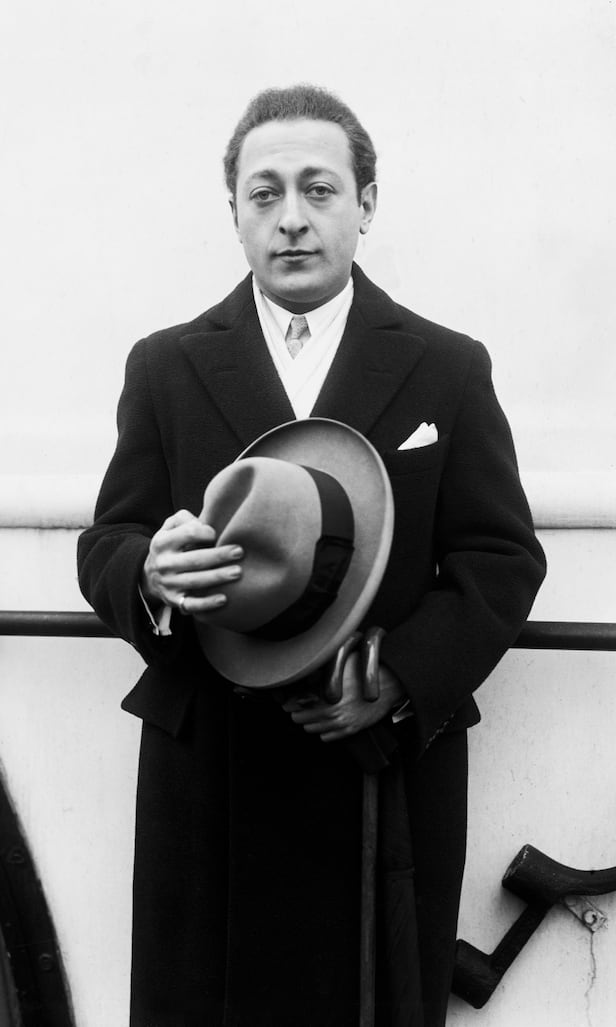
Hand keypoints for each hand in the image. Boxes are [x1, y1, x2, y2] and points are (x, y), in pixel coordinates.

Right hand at [141, 509, 242, 616]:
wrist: (149, 574)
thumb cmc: (171, 544)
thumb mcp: (170, 526)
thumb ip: (185, 519)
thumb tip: (205, 523)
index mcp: (162, 542)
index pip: (187, 534)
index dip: (206, 532)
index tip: (217, 533)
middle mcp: (164, 563)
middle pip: (195, 559)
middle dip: (218, 556)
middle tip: (239, 552)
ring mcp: (168, 583)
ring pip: (196, 581)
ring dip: (217, 577)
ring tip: (237, 572)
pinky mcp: (173, 600)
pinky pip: (191, 604)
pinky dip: (207, 603)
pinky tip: (224, 599)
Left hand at [282, 654, 404, 741]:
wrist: (388, 682)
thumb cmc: (364, 669)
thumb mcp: (338, 664)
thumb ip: (317, 673)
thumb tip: (301, 679)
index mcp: (325, 693)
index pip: (295, 702)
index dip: (289, 700)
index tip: (287, 699)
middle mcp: (331, 710)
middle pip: (299, 717)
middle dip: (297, 710)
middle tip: (298, 705)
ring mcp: (341, 722)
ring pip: (311, 729)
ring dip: (309, 721)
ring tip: (313, 711)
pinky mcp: (350, 730)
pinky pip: (326, 737)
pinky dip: (323, 730)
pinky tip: (326, 720)